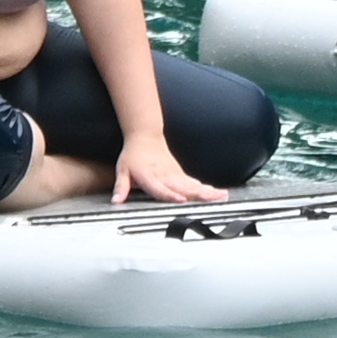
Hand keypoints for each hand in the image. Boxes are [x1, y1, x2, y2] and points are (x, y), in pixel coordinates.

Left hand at [108, 137, 230, 204]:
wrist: (145, 136)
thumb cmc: (133, 155)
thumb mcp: (122, 171)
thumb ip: (121, 187)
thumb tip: (116, 201)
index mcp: (150, 176)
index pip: (161, 188)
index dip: (170, 195)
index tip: (181, 199)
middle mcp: (165, 176)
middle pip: (184, 187)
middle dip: (199, 194)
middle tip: (213, 198)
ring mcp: (174, 174)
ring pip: (192, 185)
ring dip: (207, 191)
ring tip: (220, 195)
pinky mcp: (179, 173)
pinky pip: (193, 182)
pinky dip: (204, 187)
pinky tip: (215, 192)